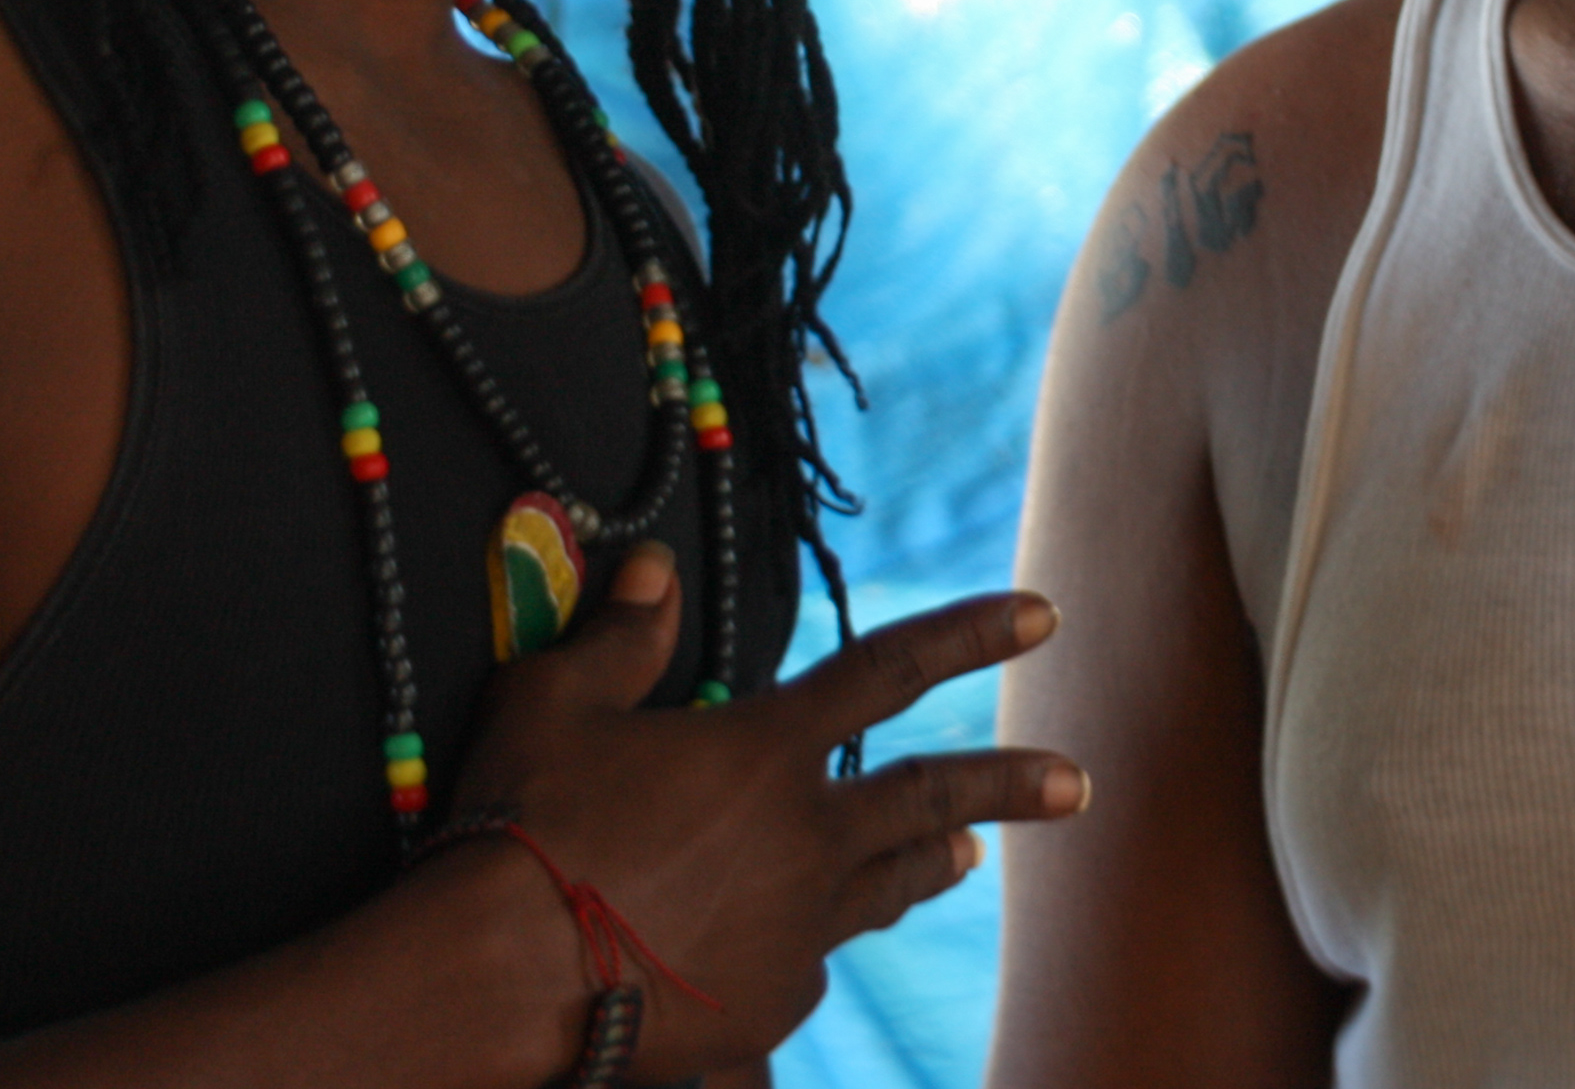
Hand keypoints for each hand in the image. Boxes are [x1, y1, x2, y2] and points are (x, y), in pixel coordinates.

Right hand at [434, 541, 1084, 1077]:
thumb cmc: (517, 827)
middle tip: (1077, 782)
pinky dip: (798, 946)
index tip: (1044, 614)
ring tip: (969, 861)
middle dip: (1013, 784)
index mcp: (765, 749)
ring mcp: (795, 932)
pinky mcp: (767, 1007)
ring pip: (884, 889)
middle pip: (932, 799)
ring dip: (931, 868)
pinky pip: (802, 966)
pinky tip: (779, 950)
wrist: (496, 983)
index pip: (889, 669)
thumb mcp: (554, 702)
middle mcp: (804, 839)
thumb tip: (655, 567)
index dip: (970, 633)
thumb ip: (621, 635)